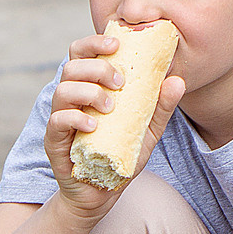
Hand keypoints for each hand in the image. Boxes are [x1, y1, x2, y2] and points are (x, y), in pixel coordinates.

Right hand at [42, 31, 185, 218]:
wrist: (102, 191)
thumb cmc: (122, 153)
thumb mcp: (147, 129)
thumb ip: (161, 106)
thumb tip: (178, 80)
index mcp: (90, 86)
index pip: (82, 53)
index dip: (94, 42)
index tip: (116, 43)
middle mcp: (72, 98)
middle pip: (72, 66)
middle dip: (97, 67)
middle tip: (120, 81)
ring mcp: (61, 118)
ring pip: (63, 90)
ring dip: (89, 92)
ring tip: (111, 107)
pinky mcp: (54, 140)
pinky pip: (57, 121)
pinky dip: (75, 118)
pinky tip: (94, 124)